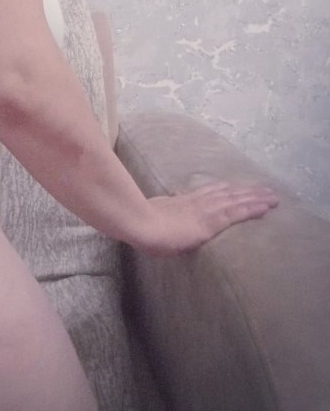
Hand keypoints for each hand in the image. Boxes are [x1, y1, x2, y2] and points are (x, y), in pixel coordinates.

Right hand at [132, 181, 280, 256]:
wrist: (140, 225)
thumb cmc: (141, 224)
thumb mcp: (153, 212)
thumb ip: (163, 209)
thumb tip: (165, 203)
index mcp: (183, 201)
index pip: (210, 192)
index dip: (227, 189)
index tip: (239, 187)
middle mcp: (198, 202)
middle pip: (228, 193)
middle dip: (247, 191)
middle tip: (266, 188)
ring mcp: (205, 210)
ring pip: (236, 200)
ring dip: (256, 197)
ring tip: (273, 196)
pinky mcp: (211, 221)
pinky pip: (236, 213)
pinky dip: (252, 208)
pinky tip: (266, 207)